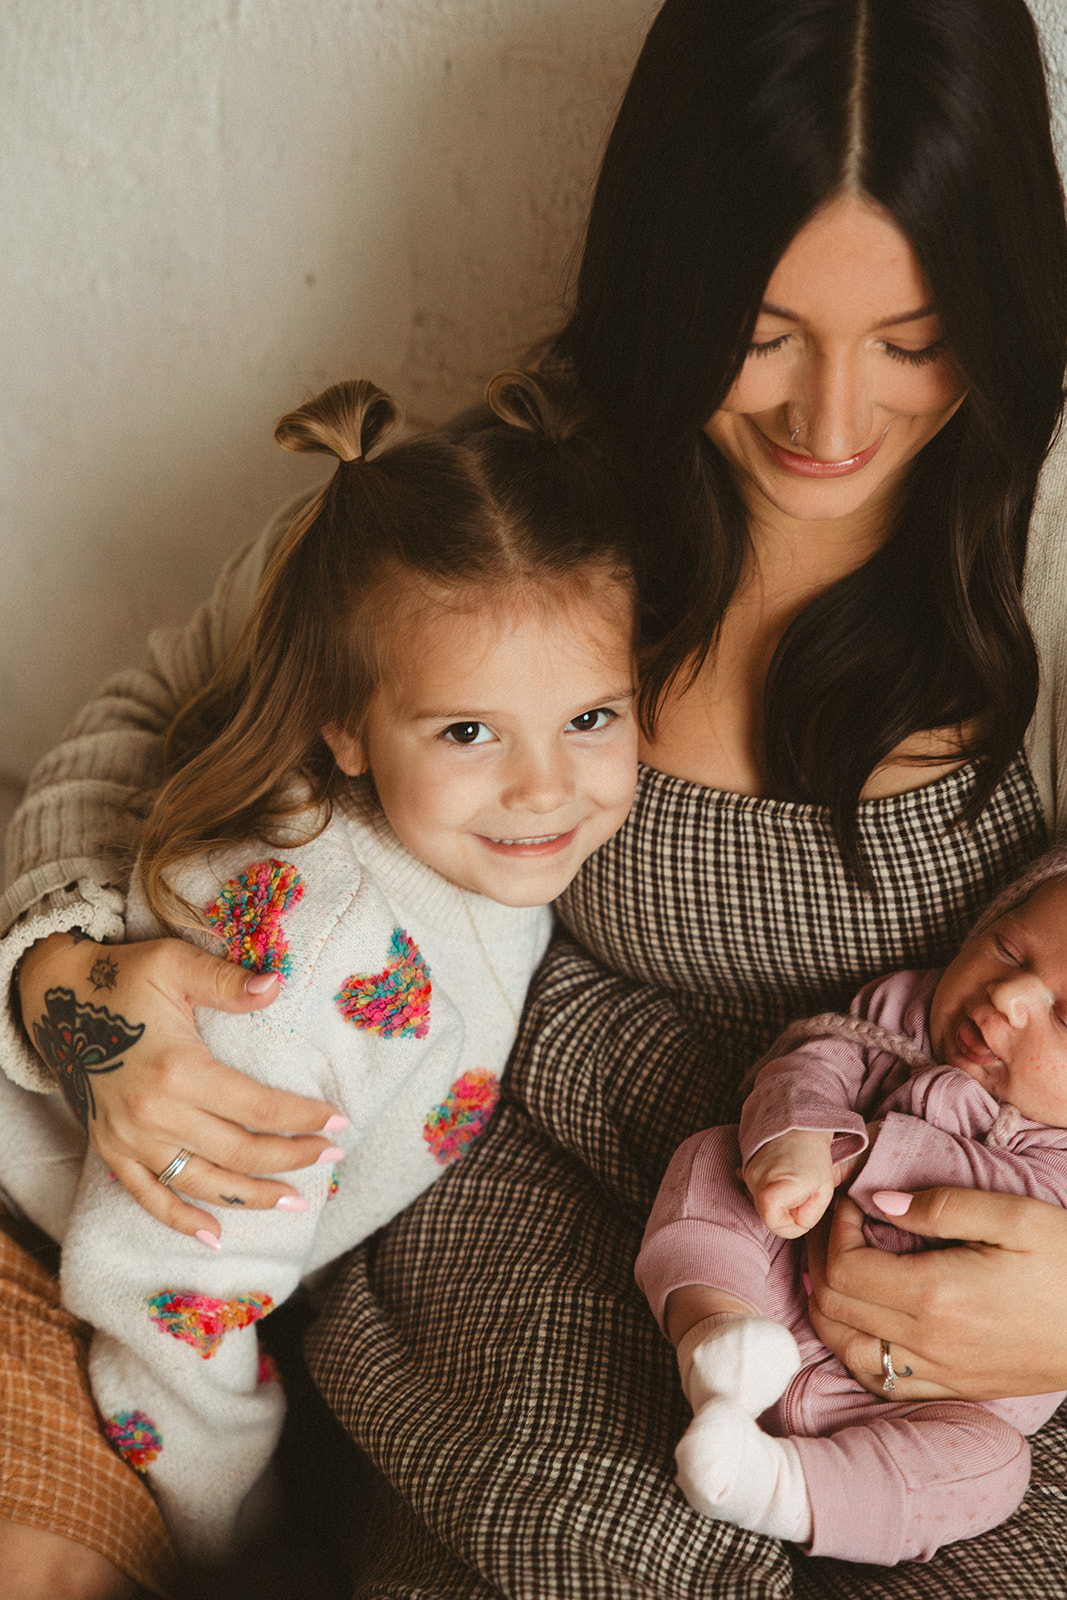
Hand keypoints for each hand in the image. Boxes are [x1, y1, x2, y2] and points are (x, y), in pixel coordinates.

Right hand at [19, 931, 344, 1239]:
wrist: (58, 998)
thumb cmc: (125, 977)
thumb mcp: (176, 965)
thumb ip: (228, 981)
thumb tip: (277, 985)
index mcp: (179, 1070)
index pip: (258, 1108)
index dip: (303, 1118)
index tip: (339, 1121)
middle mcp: (155, 1114)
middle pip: (239, 1152)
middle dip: (292, 1158)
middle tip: (332, 1157)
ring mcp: (131, 1139)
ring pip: (203, 1183)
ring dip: (254, 1198)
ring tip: (296, 1201)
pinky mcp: (111, 1151)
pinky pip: (150, 1197)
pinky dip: (182, 1221)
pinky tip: (216, 1237)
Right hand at [742, 1129, 834, 1237]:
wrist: (800, 1124)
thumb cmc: (815, 1157)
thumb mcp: (823, 1192)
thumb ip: (808, 1217)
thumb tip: (792, 1223)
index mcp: (772, 1190)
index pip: (776, 1226)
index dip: (794, 1225)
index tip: (807, 1207)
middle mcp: (754, 1182)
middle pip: (768, 1215)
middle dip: (787, 1211)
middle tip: (803, 1191)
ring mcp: (747, 1174)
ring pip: (763, 1204)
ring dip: (780, 1200)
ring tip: (794, 1180)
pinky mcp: (746, 1168)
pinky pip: (757, 1191)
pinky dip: (770, 1190)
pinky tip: (782, 1176)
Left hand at [807, 1187, 1066, 1399]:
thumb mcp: (1016, 1217)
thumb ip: (942, 1206)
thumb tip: (880, 1202)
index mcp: (937, 1296)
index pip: (843, 1267)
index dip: (833, 1229)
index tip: (853, 1203)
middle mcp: (929, 1343)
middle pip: (833, 1307)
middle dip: (820, 1258)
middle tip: (837, 1225)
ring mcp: (941, 1373)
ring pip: (846, 1350)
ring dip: (828, 1306)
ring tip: (839, 1266)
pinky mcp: (955, 1388)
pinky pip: (880, 1380)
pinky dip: (854, 1347)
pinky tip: (863, 1317)